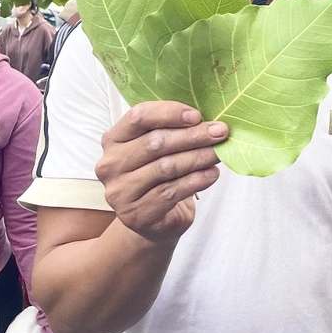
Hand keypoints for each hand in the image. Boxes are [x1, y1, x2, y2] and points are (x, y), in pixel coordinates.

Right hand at [95, 101, 227, 243]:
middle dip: (193, 136)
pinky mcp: (136, 214)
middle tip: (220, 132)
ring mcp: (120, 191)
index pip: (139, 116)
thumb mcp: (158, 147)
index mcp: (114, 139)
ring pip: (166, 167)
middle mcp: (111, 164)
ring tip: (219, 152)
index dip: (170, 113)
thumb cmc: (159, 173)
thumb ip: (173, 129)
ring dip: (199, 157)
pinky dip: (196, 180)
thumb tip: (208, 117)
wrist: (153, 219)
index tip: (197, 115)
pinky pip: (171, 192)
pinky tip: (212, 174)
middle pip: (156, 142)